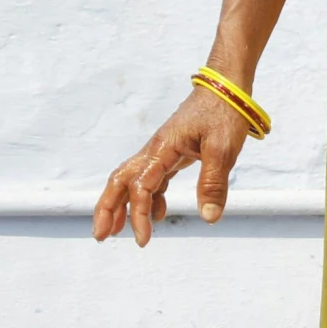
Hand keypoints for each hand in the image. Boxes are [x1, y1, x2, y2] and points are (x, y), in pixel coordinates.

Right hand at [91, 87, 252, 246]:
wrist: (226, 88)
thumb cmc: (224, 113)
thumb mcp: (223, 148)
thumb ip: (213, 183)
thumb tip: (208, 217)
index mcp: (162, 148)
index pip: (140, 185)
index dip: (138, 214)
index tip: (143, 239)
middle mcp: (155, 150)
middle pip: (119, 180)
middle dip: (106, 208)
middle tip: (100, 236)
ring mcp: (160, 151)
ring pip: (131, 180)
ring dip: (121, 206)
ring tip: (117, 232)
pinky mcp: (170, 153)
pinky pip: (151, 179)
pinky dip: (148, 199)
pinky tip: (157, 215)